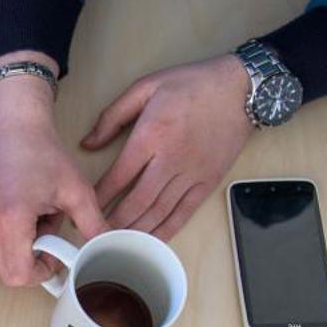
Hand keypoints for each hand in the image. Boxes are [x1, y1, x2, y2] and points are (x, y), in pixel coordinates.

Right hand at [0, 74, 106, 286]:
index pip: (20, 275)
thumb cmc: (43, 153)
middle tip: (49, 231)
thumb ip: (93, 225)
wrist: (14, 127)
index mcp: (9, 219)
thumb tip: (107, 248)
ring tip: (37, 214)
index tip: (56, 252)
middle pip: (9, 271)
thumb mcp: (77, 190)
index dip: (42, 272)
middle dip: (33, 260)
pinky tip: (23, 209)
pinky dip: (12, 235)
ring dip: (24, 246)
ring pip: (2, 257)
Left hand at [83, 54, 252, 239]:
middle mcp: (171, 159)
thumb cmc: (192, 83)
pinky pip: (185, 212)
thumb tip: (87, 143)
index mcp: (152, 135)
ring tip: (118, 243)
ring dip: (137, 230)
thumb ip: (112, 116)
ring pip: (159, 211)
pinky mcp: (208, 182)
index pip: (119, 176)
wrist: (241, 88)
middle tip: (97, 235)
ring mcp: (192, 174)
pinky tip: (152, 241)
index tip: (84, 209)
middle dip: (114, 222)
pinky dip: (167, 230)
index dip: (100, 197)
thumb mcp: (146, 87)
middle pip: (137, 201)